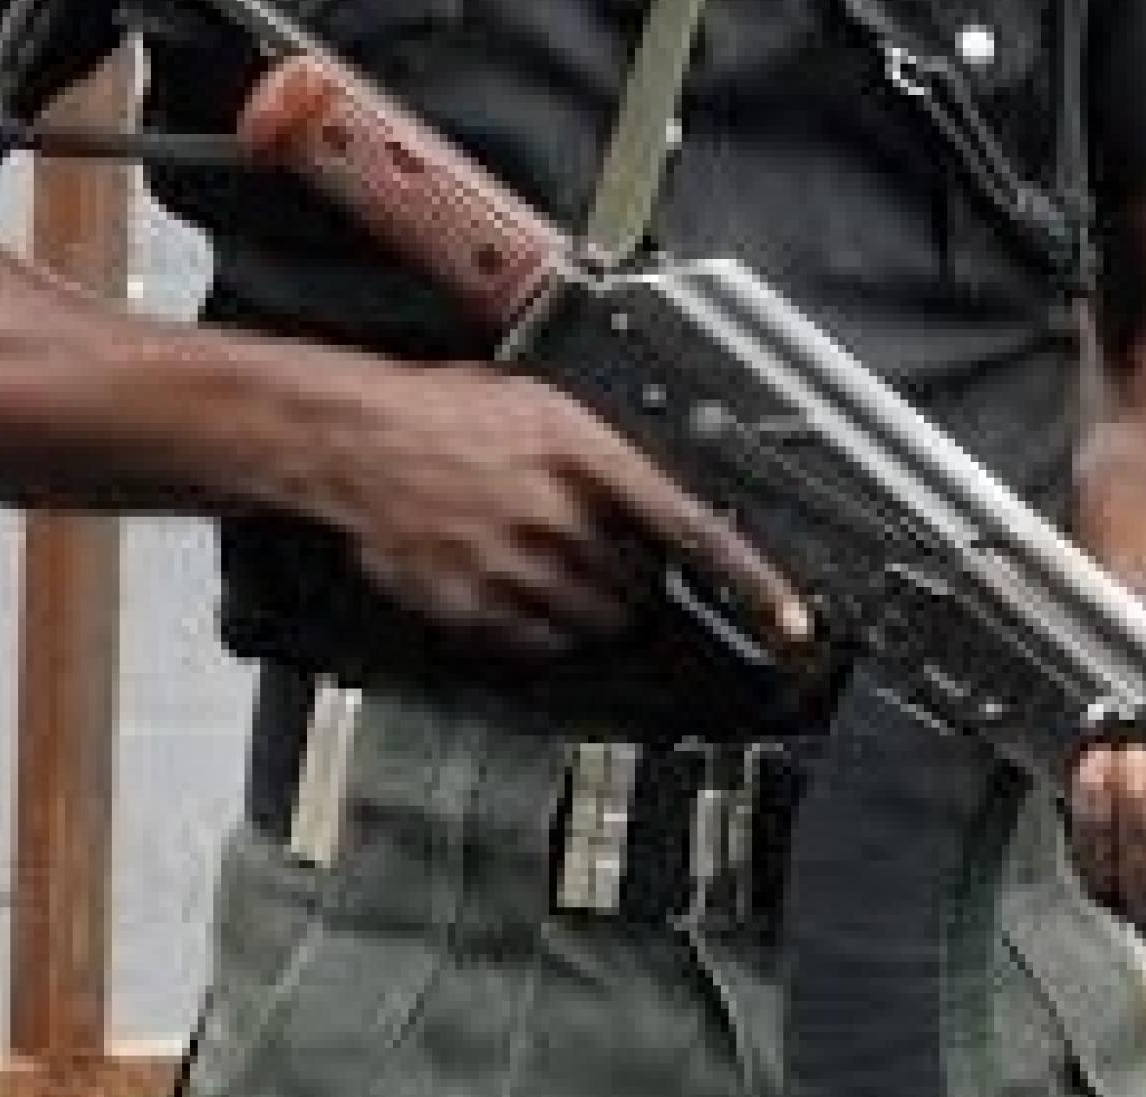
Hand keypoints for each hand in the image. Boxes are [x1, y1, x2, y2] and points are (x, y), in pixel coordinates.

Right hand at [294, 363, 807, 656]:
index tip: (789, 622)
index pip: (692, 529)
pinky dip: (542, 622)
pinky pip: (539, 639)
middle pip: (642, 585)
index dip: (749, 583)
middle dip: (636, 578)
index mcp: (583, 452)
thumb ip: (608, 456)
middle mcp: (556, 512)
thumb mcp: (544, 409)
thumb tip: (666, 498)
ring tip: (553, 562)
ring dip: (593, 604)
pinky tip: (516, 581)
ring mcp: (515, 564)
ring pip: (596, 619)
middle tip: (601, 552)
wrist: (356, 440)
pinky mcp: (476, 604)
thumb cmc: (447, 413)